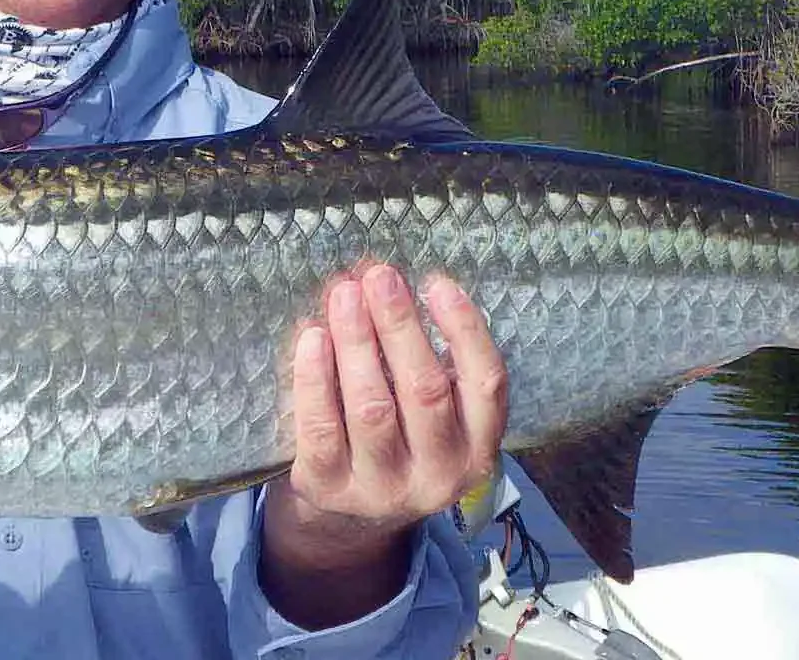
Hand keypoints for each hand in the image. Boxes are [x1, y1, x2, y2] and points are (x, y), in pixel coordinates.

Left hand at [261, 262, 507, 628]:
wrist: (345, 522)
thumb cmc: (396, 442)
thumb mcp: (429, 418)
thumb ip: (424, 364)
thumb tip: (385, 286)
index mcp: (477, 450)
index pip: (486, 384)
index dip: (465, 329)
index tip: (436, 282)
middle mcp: (439, 476)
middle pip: (424, 390)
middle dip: (400, 325)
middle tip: (378, 277)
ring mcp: (383, 489)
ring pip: (372, 406)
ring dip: (357, 342)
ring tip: (343, 296)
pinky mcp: (329, 490)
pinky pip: (320, 427)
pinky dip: (314, 379)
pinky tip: (311, 338)